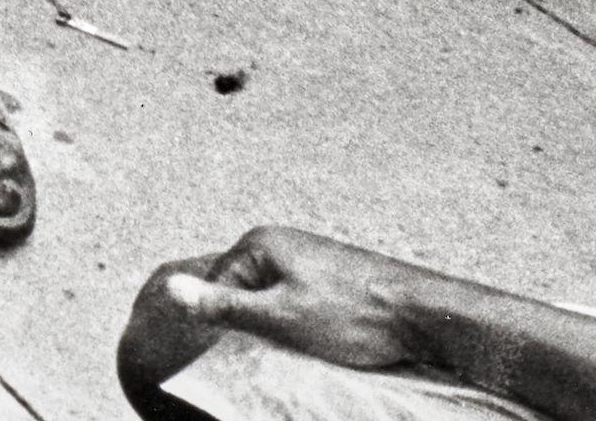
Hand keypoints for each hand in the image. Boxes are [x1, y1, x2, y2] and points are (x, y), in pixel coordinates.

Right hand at [150, 226, 448, 375]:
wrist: (426, 316)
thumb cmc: (351, 315)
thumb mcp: (279, 318)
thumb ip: (223, 306)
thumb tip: (169, 288)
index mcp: (262, 244)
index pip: (218, 285)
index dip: (228, 322)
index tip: (249, 350)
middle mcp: (285, 244)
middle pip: (248, 293)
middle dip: (258, 326)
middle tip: (282, 352)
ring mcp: (313, 260)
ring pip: (278, 303)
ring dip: (285, 331)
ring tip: (310, 348)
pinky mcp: (337, 279)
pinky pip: (305, 306)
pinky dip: (310, 328)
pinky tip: (329, 343)